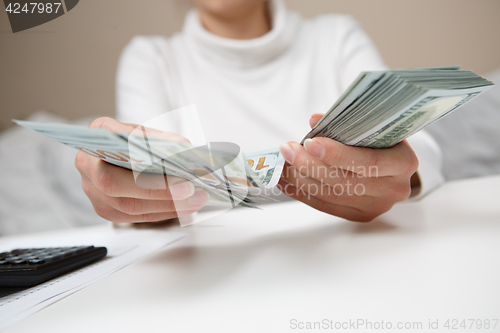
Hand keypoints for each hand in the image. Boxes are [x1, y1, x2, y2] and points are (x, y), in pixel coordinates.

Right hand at [75, 117, 208, 222]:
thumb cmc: (136, 143)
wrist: (124, 156)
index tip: (171, 163)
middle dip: (158, 189)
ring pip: (127, 206)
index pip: (112, 143)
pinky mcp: (105, 210)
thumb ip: (163, 139)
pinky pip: (135, 217)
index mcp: (96, 136)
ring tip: (195, 198)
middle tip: (189, 188)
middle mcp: (86, 164)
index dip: (138, 155)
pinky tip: (185, 206)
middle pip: (115, 184)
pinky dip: (164, 212)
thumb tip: (184, 148)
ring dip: (167, 204)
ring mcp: (92, 190)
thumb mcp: (148, 134)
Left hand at [277, 114, 419, 221]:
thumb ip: (348, 123)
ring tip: (282, 163)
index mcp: (403, 163)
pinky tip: (285, 181)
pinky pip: (325, 206)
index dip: (337, 154)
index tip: (311, 142)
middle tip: (288, 150)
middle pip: (344, 181)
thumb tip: (315, 120)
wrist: (394, 167)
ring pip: (331, 195)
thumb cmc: (382, 141)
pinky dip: (301, 193)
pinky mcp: (359, 216)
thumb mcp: (373, 127)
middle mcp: (393, 189)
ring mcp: (376, 206)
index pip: (368, 162)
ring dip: (300, 179)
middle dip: (310, 165)